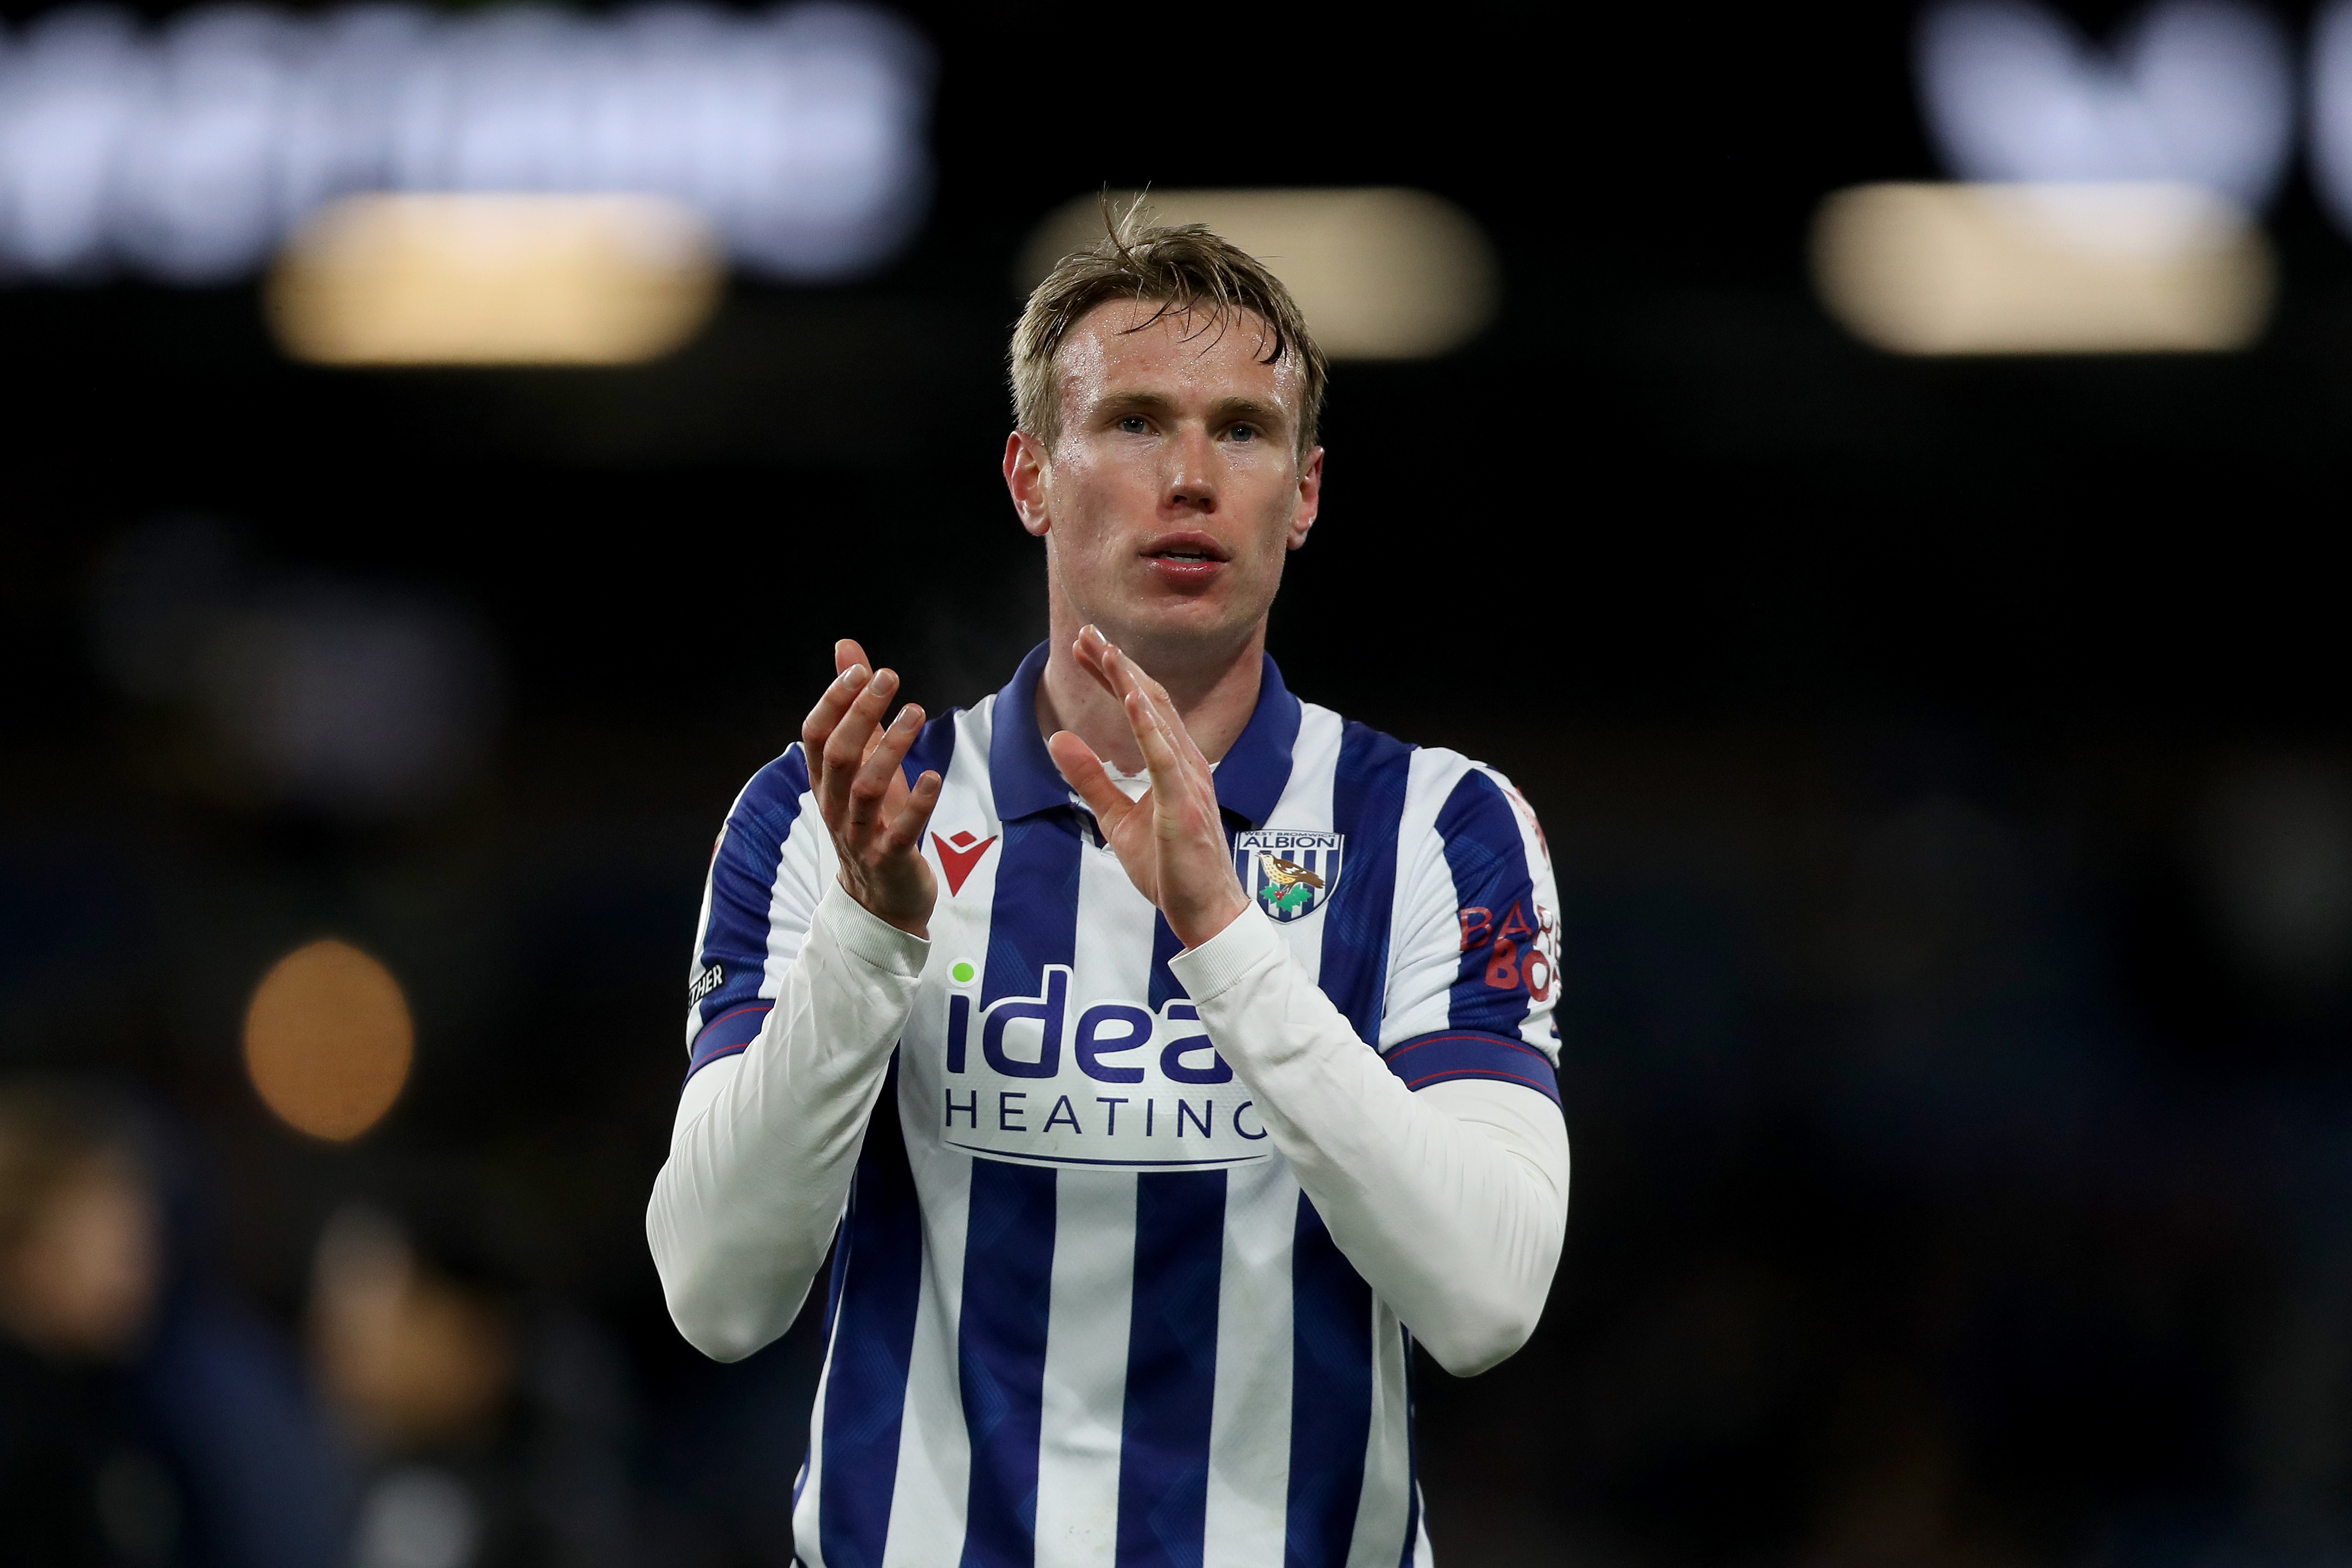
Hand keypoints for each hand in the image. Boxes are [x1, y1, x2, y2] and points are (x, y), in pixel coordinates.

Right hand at [801, 639, 942, 938]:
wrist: (883, 899)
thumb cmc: (876, 820)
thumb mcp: (864, 763)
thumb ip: (856, 708)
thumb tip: (847, 648)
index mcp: (825, 782)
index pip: (815, 735)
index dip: (833, 700)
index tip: (860, 669)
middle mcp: (835, 807)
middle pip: (838, 755)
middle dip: (861, 713)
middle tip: (889, 678)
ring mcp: (860, 836)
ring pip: (865, 789)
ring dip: (891, 748)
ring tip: (917, 712)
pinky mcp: (890, 860)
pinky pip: (900, 831)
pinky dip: (917, 803)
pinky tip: (933, 775)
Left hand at [1047, 625, 1250, 949]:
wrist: (1204, 912)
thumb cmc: (1169, 868)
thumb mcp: (1116, 818)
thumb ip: (1091, 778)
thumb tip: (1058, 739)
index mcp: (1172, 764)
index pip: (1140, 706)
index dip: (1111, 674)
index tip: (1084, 649)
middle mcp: (1185, 763)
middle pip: (1149, 700)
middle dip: (1117, 665)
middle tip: (1086, 633)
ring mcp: (1189, 781)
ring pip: (1158, 719)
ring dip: (1130, 681)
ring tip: (1104, 650)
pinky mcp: (1184, 805)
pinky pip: (1165, 758)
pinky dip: (1148, 725)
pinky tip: (1130, 696)